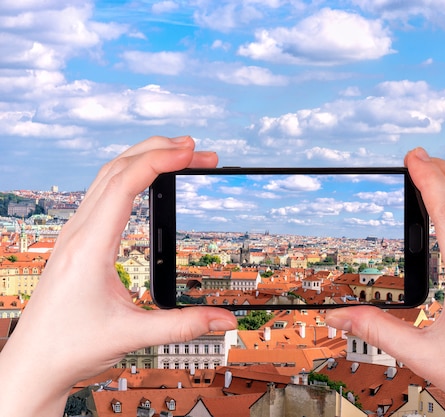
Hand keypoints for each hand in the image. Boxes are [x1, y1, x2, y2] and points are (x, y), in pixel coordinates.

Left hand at [0, 136, 236, 414]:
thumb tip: (224, 318)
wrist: (33, 363)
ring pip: (107, 177)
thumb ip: (183, 325)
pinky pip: (103, 193)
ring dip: (142, 159)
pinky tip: (145, 181)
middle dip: (158, 151)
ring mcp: (75, 235)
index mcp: (89, 246)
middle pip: (116, 169)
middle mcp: (79, 233)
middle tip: (196, 149)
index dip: (160, 161)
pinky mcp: (78, 242)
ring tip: (178, 155)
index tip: (191, 152)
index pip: (125, 184)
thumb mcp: (132, 335)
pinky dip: (129, 176)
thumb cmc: (70, 347)